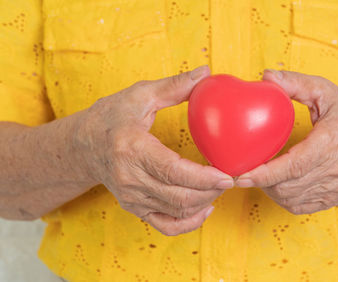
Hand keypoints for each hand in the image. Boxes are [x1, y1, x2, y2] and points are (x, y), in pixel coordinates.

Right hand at [73, 66, 233, 234]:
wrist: (83, 145)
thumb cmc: (111, 117)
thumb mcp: (139, 95)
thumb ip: (174, 86)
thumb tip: (204, 72)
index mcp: (131, 149)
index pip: (173, 171)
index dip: (204, 177)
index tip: (228, 175)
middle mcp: (130, 178)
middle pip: (179, 197)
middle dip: (212, 191)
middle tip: (232, 177)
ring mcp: (131, 197)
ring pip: (177, 211)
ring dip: (205, 202)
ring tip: (221, 186)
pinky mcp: (134, 208)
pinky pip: (166, 225)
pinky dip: (189, 223)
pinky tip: (205, 208)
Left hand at [236, 70, 337, 214]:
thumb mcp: (325, 91)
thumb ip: (295, 83)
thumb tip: (266, 76)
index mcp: (332, 142)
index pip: (295, 165)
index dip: (266, 174)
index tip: (241, 175)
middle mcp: (337, 169)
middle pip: (289, 186)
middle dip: (261, 182)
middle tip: (242, 170)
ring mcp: (337, 188)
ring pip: (291, 199)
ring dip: (269, 190)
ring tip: (259, 175)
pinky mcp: (335, 199)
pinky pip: (300, 206)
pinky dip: (282, 197)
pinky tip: (276, 183)